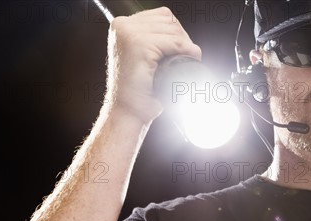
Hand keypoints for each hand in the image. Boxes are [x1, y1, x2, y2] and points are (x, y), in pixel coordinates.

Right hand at [104, 7, 201, 122]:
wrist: (127, 112)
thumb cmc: (137, 91)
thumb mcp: (142, 59)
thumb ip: (154, 42)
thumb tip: (185, 38)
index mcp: (121, 26)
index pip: (162, 16)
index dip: (177, 32)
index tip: (182, 50)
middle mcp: (122, 26)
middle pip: (169, 20)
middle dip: (183, 39)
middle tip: (187, 58)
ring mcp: (129, 34)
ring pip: (174, 30)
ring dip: (186, 46)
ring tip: (186, 61)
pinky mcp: (139, 45)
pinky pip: (174, 43)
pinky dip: (185, 51)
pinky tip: (189, 60)